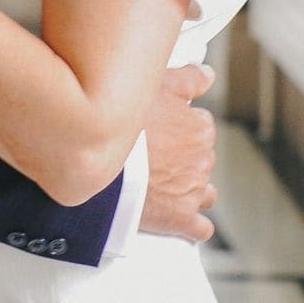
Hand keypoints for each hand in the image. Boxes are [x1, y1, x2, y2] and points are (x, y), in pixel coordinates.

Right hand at [138, 64, 219, 243]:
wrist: (96, 153)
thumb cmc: (123, 117)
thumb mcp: (157, 83)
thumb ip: (188, 79)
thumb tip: (207, 75)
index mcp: (199, 127)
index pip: (200, 125)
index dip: (180, 126)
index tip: (163, 129)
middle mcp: (201, 159)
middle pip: (199, 158)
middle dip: (182, 158)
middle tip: (155, 155)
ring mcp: (192, 190)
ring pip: (202, 191)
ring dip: (188, 189)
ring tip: (163, 185)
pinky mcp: (179, 218)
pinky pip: (198, 228)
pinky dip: (192, 224)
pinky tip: (180, 219)